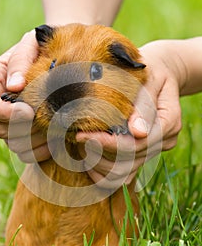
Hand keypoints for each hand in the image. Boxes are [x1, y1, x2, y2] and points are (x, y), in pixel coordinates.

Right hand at [0, 30, 50, 162]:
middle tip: (48, 122)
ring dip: (33, 141)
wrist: (57, 56)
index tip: (28, 111)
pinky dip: (39, 152)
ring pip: (12, 143)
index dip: (5, 113)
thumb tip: (14, 86)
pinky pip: (25, 153)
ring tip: (55, 132)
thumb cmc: (42, 46)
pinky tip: (56, 142)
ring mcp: (10, 120)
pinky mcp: (24, 132)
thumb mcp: (30, 44)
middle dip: (23, 128)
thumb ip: (21, 61)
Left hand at [76, 40, 182, 187]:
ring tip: (80, 149)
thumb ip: (144, 104)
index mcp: (169, 123)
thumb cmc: (151, 71)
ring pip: (125, 174)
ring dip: (99, 166)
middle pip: (129, 163)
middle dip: (99, 156)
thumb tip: (138, 133)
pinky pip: (124, 174)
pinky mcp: (144, 154)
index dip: (107, 144)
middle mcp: (164, 141)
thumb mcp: (150, 79)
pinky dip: (104, 172)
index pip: (136, 144)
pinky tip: (88, 160)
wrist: (161, 74)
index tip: (82, 135)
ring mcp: (154, 150)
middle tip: (76, 140)